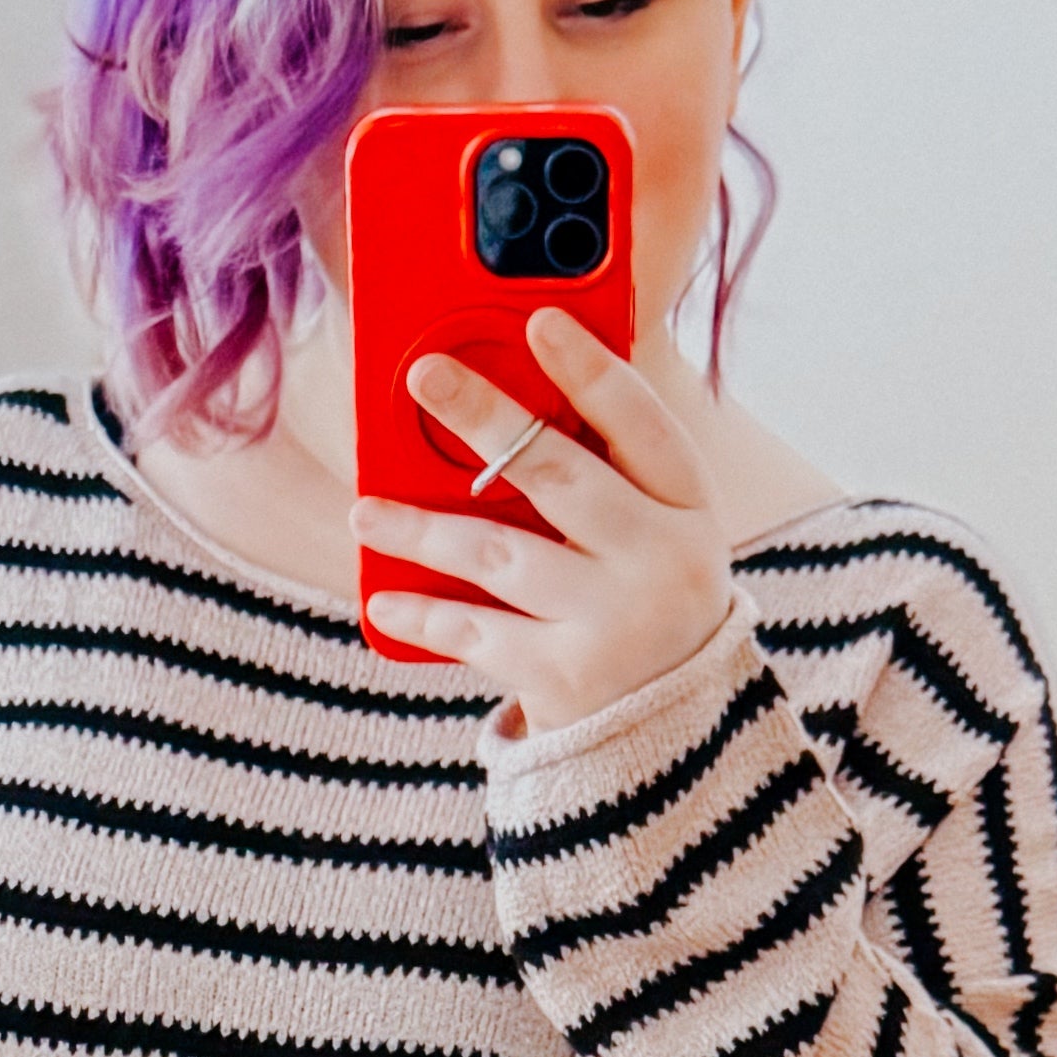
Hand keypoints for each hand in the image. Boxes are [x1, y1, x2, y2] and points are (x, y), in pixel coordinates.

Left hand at [357, 306, 735, 734]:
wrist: (673, 737)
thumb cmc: (642, 605)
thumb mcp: (652, 537)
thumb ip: (604, 475)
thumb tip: (507, 398)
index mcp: (690, 510)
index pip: (643, 424)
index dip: (592, 369)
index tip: (541, 319)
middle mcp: (663, 561)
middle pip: (559, 474)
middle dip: (486, 418)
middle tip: (423, 374)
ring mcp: (616, 622)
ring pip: (500, 554)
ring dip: (423, 529)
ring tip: (366, 511)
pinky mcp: (568, 678)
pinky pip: (479, 633)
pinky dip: (426, 616)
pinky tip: (383, 601)